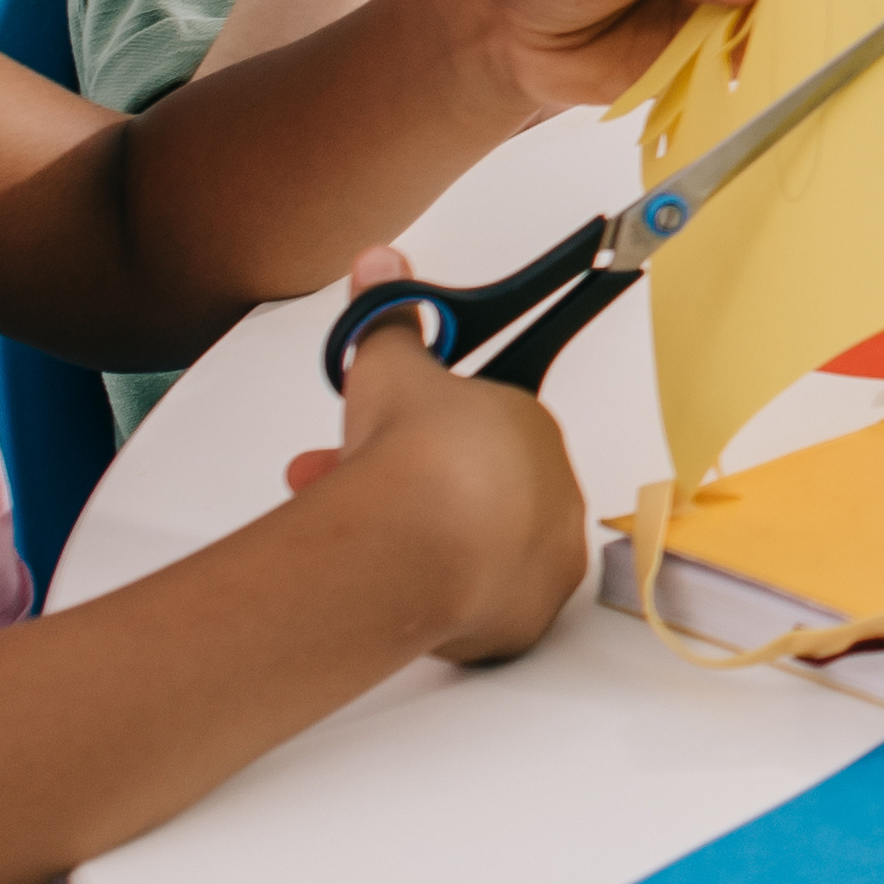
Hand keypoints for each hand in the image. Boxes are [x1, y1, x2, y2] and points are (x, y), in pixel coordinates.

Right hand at [282, 255, 590, 664]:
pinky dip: (435, 598)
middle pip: (465, 491)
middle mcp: (550, 494)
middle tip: (333, 485)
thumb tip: (382, 264)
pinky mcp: (525, 619)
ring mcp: (543, 561)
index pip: (471, 433)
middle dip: (394, 484)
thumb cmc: (414, 457)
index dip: (410, 434)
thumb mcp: (390, 365)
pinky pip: (479, 605)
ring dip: (409, 539)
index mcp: (530, 430)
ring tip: (342, 537)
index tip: (373, 441)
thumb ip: (388, 314)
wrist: (415, 544)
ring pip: (468, 548)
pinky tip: (391, 592)